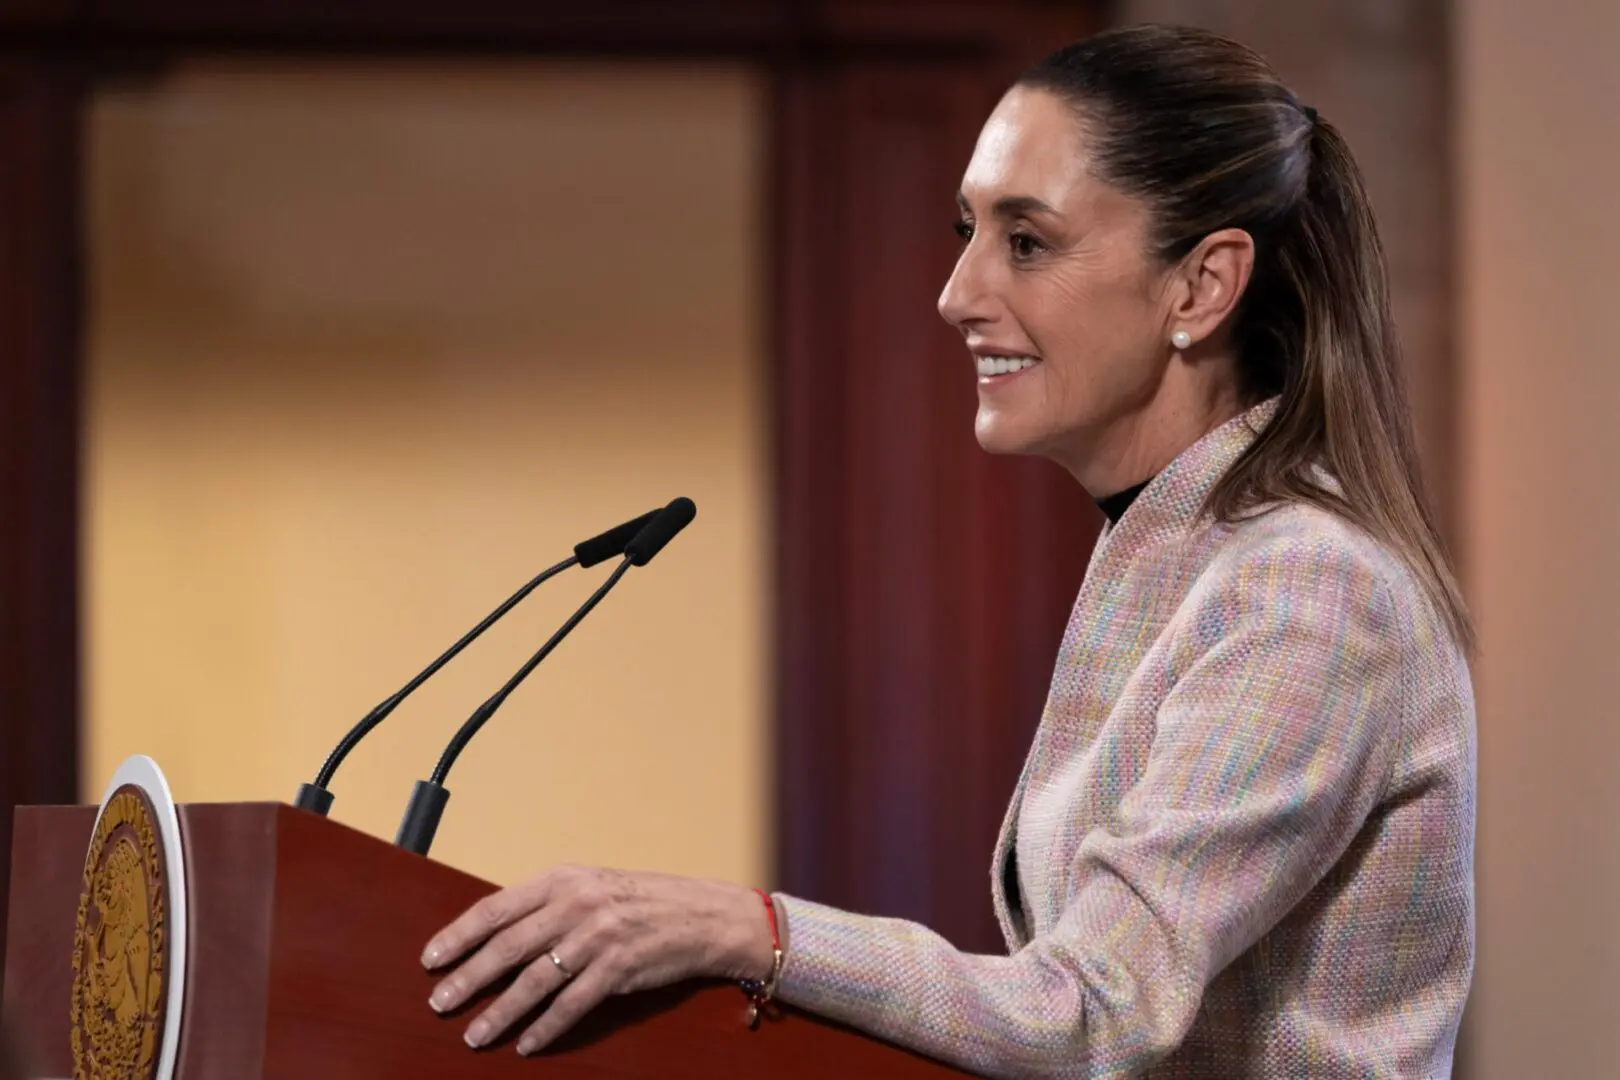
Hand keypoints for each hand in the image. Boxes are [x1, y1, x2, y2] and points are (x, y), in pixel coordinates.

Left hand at [421, 865, 775, 1055]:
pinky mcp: (618, 970)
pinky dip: (545, 1027)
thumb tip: (494, 935)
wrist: (700, 915)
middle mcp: (577, 905)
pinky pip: (571, 1005)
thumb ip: (546, 905)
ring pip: (534, 982)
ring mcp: (598, 938)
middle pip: (507, 948)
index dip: (459, 935)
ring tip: (475, 1034)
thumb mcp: (590, 887)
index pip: (496, 908)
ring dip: (500, 1012)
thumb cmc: (640, 901)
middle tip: (439, 1003)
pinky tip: (526, 1043)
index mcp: (562, 879)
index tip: (431, 959)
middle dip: (467, 979)